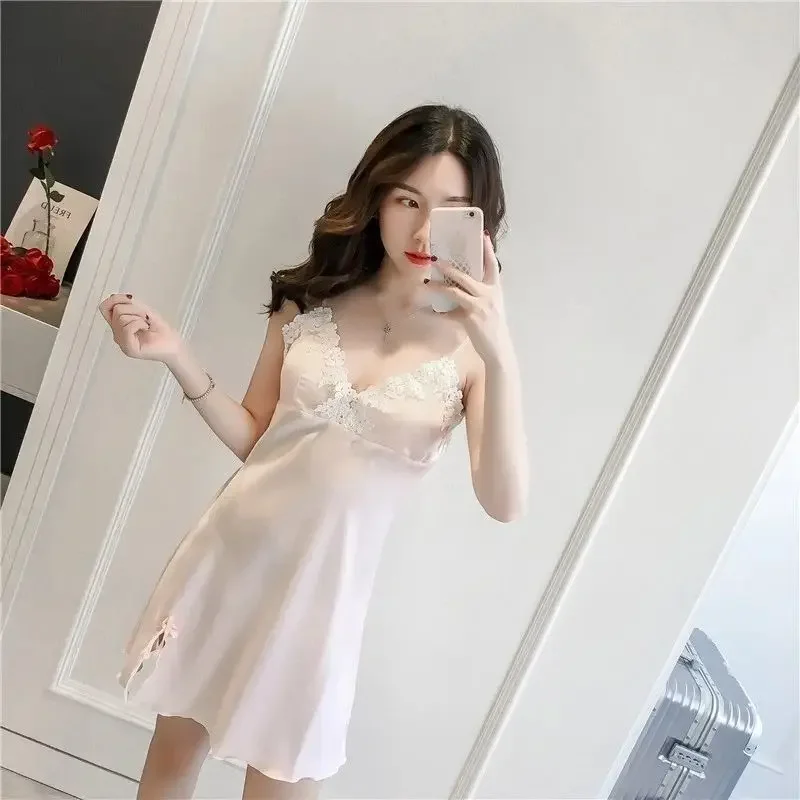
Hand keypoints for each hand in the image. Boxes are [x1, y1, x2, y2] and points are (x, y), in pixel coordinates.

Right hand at [98, 293, 182, 363]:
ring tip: (147, 324)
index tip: (130, 298)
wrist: (173, 345)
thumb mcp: (143, 311)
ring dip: (139, 316)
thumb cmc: (161, 330)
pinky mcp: (129, 348)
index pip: (104, 308)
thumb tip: (113, 297)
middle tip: (146, 318)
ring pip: (121, 317)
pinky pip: (127, 327)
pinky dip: (139, 323)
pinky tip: (146, 329)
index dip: (115, 299)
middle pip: (116, 310)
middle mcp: (117, 334)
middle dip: (135, 309)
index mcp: (119, 326)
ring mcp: (122, 342)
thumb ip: (128, 303)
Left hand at [426, 232, 511, 364]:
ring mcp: (479, 306)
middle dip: (450, 267)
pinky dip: (436, 313)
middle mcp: (488, 294)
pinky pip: (448, 313)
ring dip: (438, 286)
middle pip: (466, 276)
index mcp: (495, 289)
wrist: (499, 348)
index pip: (492, 265)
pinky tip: (425, 311)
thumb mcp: (493, 306)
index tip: (483, 235)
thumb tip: (467, 284)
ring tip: (426, 282)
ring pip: (454, 291)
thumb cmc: (494, 327)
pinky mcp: (469, 319)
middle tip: (437, 259)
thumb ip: (483, 293)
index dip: (487, 250)